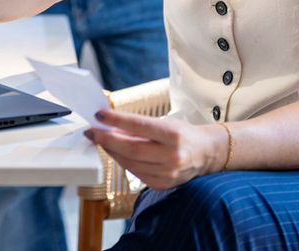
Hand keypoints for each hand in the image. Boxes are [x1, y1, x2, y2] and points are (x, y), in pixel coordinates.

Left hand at [83, 110, 225, 189]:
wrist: (206, 154)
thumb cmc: (183, 134)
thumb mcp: (164, 123)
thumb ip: (138, 126)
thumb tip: (109, 125)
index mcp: (174, 135)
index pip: (139, 126)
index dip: (116, 120)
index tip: (99, 115)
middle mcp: (172, 156)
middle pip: (131, 149)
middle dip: (106, 139)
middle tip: (92, 131)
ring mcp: (167, 173)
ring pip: (130, 162)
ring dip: (111, 151)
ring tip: (101, 140)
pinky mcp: (162, 184)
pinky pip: (135, 172)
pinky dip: (123, 161)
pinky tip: (117, 153)